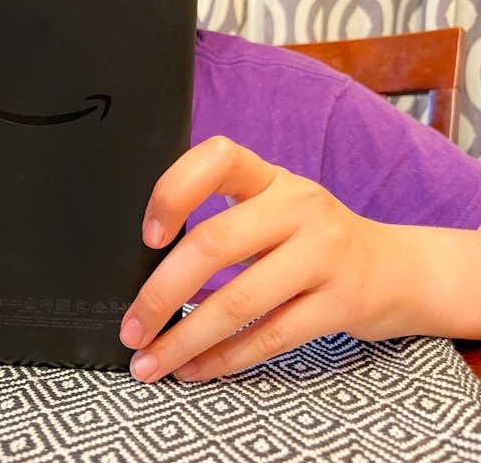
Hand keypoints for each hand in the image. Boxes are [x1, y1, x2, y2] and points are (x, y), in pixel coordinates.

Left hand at [119, 136, 474, 381]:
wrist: (396, 269)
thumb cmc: (311, 239)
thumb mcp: (274, 210)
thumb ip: (222, 220)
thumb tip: (145, 269)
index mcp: (271, 179)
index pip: (218, 159)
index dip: (174, 191)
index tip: (147, 236)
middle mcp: (298, 208)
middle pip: (214, 244)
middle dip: (161, 293)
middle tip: (132, 327)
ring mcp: (324, 254)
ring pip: (239, 300)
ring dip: (185, 338)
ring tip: (151, 361)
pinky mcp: (342, 303)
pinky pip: (270, 336)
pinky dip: (224, 358)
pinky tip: (195, 369)